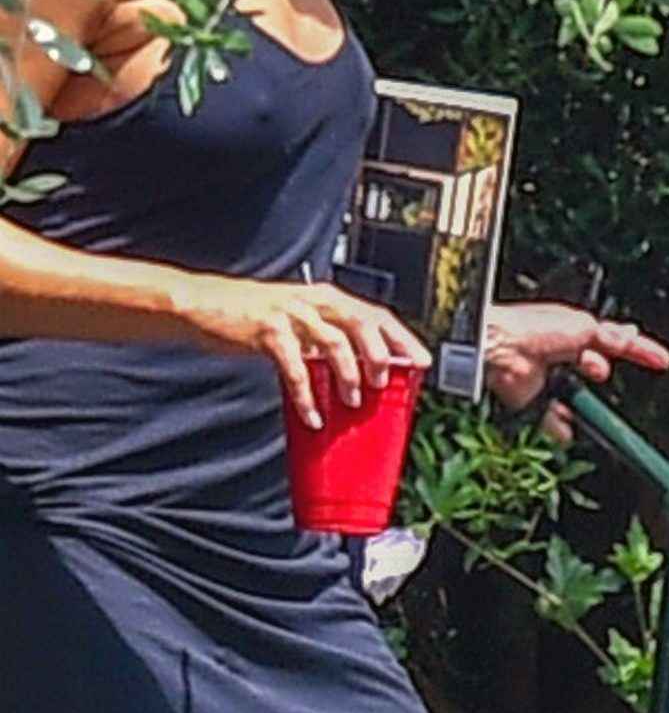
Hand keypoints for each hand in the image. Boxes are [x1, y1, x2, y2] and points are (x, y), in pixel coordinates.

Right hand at [176, 276, 431, 428]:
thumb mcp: (295, 320)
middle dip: (380, 354)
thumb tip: (356, 375)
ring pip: (333, 341)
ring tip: (353, 400)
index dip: (402, 337)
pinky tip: (312, 415)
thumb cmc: (252, 317)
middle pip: (361, 322)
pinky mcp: (267, 331)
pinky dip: (307, 395)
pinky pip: (295, 367)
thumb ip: (323, 338)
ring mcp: (290, 313)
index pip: (375, 313)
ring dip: (347, 373)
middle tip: (386, 382)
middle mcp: (313, 300)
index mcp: (325, 297)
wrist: (202, 305)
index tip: (423, 361)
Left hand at [484, 302, 668, 437]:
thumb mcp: (584, 327)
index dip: (637, 350)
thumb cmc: (536, 329)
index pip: (612, 341)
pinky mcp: (532, 401)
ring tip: (581, 392)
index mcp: (572, 329)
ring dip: (583, 399)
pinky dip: (560, 426)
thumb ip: (611, 338)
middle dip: (601, 369)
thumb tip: (631, 337)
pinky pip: (552, 420)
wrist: (502, 348)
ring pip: (576, 397)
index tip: (662, 360)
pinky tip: (566, 426)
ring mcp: (546, 378)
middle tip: (594, 369)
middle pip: (594, 367)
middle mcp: (559, 353)